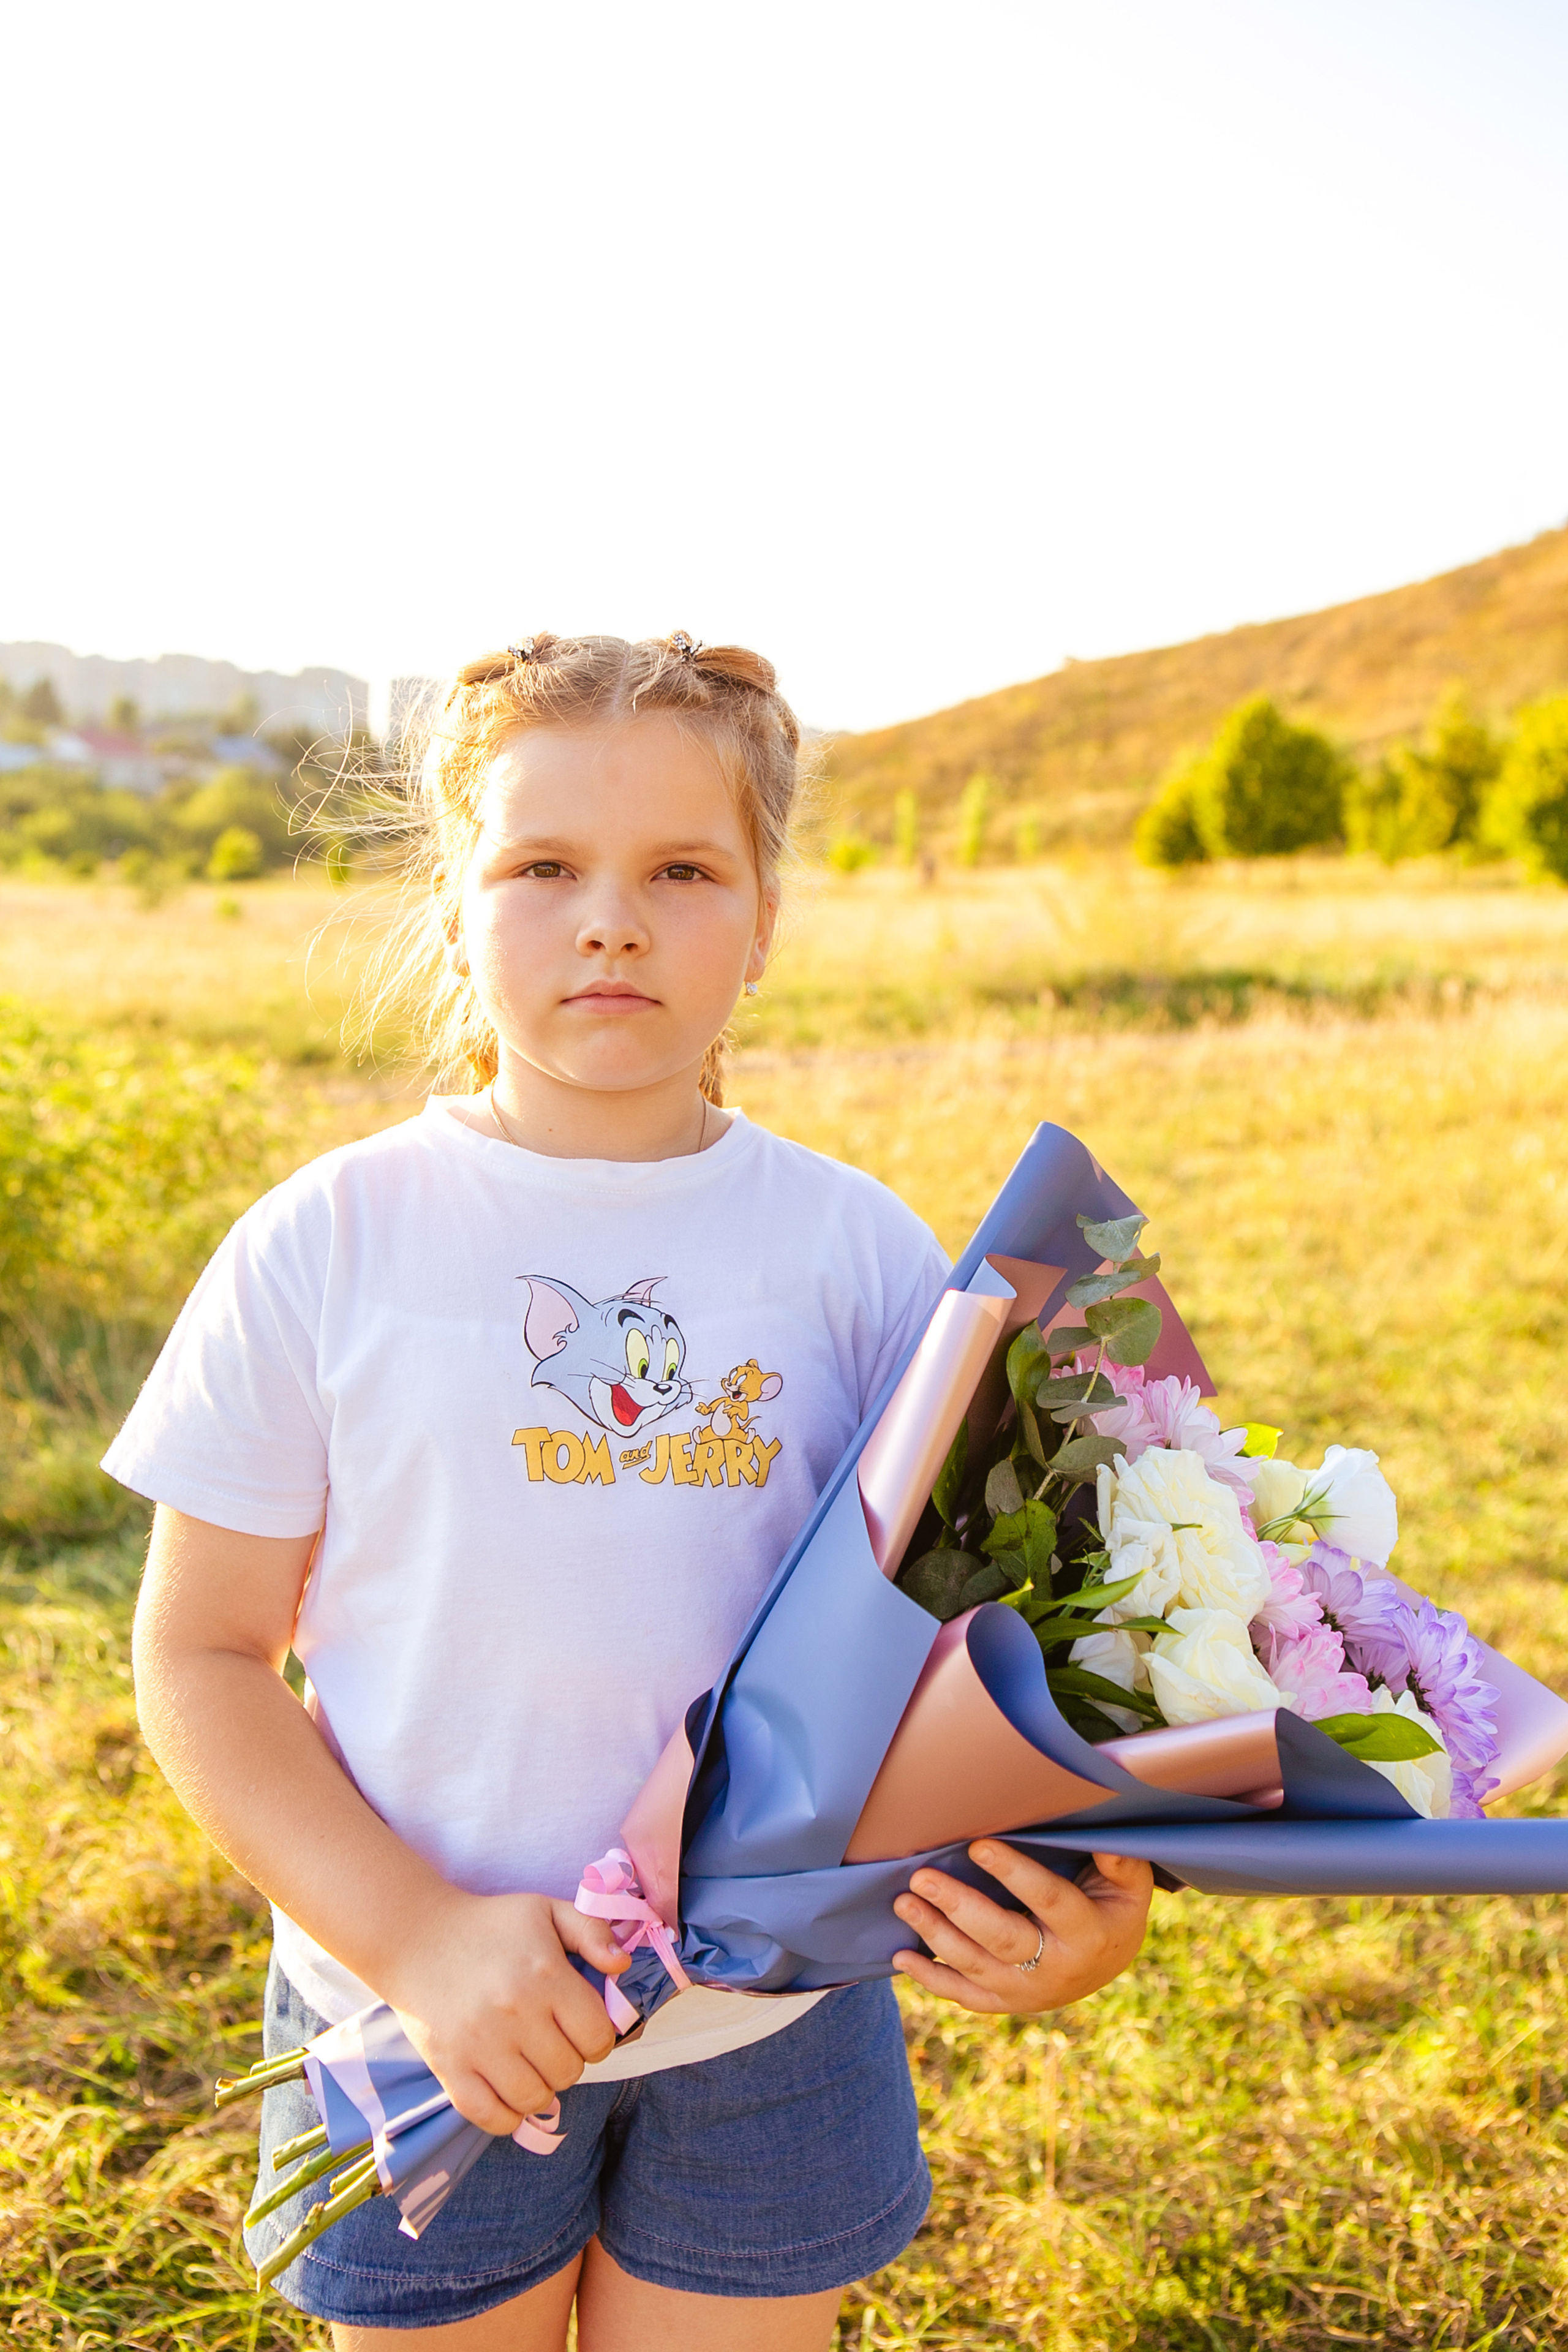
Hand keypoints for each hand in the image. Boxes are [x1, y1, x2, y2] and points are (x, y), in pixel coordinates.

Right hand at [383, 1888, 629, 2133]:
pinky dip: (508, 2115)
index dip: (598, 2038)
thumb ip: (592, 1930)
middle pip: (568, 2071)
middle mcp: (514, 2013)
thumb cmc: (490, 1925)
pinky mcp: (450, 2069)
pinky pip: (493, 2118)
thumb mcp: (546, 1910)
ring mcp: (479, 2045)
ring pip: (535, 2099)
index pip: (597, 2036)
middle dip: (569, 2060)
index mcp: (545, 1974)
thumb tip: (622, 1965)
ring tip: (531, 2064)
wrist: (416, 1938)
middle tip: (553, 2042)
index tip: (583, 2029)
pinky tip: (507, 2089)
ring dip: (541, 2088)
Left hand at [892, 1842, 1151, 2014]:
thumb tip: (1103, 1832)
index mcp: (1087, 1932)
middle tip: (922, 1877)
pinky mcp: (1005, 2001)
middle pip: (1002, 1938)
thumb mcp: (1129, 1883)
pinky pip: (963, 1995)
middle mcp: (1055, 1968)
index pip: (1048, 1900)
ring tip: (904, 1903)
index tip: (978, 1845)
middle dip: (959, 1907)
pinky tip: (900, 1956)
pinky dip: (930, 1978)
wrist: (1108, 1963)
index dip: (1014, 1874)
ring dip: (936, 1934)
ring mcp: (1027, 1991)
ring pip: (975, 1966)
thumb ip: (1117, 1859)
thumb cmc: (1113, 1907)